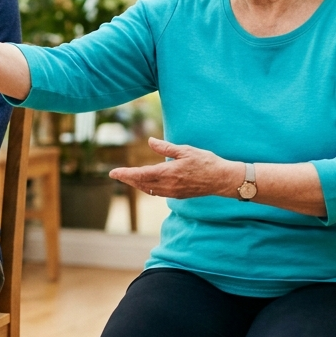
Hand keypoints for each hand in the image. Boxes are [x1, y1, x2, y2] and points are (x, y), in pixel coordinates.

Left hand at [108, 137, 243, 199]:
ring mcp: (173, 192)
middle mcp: (168, 185)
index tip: (113, 172)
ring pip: (149, 190)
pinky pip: (157, 193)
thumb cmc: (206, 162)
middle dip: (128, 179)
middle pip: (141, 184)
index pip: (140, 174)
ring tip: (128, 178)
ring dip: (137, 184)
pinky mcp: (178, 195)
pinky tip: (146, 184)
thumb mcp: (185, 150)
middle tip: (116, 174)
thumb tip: (150, 141)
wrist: (222, 179)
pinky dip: (148, 188)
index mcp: (168, 173)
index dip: (125, 174)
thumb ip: (166, 147)